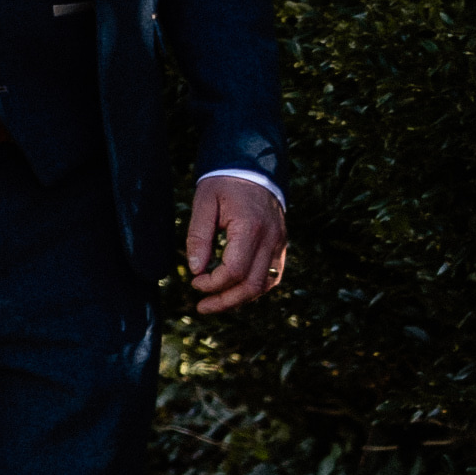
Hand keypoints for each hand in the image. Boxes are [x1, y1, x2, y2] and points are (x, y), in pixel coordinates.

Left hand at [184, 173, 285, 313]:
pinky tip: (235, 292)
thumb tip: (196, 269)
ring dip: (240, 299)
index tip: (194, 282)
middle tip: (201, 307)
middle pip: (252, 285)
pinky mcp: (281, 245)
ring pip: (265, 285)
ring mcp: (279, 243)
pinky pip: (273, 276)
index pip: (234, 271)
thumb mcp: (203, 203)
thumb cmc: (224, 182)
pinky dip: (255, 289)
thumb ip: (199, 236)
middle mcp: (270, 239)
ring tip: (215, 304)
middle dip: (225, 301)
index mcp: (250, 227)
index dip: (213, 284)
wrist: (252, 167)